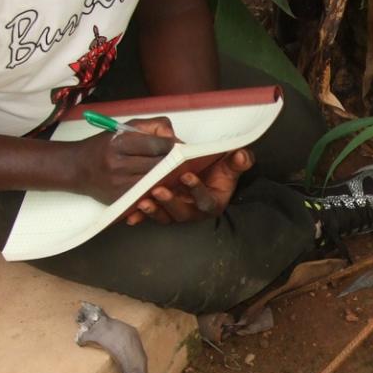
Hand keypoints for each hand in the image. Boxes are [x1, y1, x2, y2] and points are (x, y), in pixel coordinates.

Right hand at [71, 117, 176, 201]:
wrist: (76, 168)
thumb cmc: (104, 146)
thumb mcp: (125, 128)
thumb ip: (152, 126)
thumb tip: (175, 138)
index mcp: (120, 143)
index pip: (157, 145)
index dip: (174, 146)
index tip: (183, 148)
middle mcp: (118, 165)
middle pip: (159, 165)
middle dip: (176, 163)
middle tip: (188, 162)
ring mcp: (119, 185)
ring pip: (156, 183)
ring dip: (170, 179)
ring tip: (180, 175)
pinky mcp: (120, 200)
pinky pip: (147, 196)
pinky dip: (158, 191)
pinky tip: (166, 187)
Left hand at [123, 148, 252, 225]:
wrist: (205, 172)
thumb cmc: (218, 169)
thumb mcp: (231, 163)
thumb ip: (239, 161)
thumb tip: (242, 155)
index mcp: (213, 202)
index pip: (205, 200)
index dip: (196, 190)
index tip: (186, 176)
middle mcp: (195, 211)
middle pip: (182, 212)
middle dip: (170, 202)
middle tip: (158, 190)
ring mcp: (178, 212)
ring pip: (165, 216)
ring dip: (153, 210)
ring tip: (142, 201)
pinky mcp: (163, 211)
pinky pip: (152, 216)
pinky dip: (140, 217)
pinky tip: (130, 215)